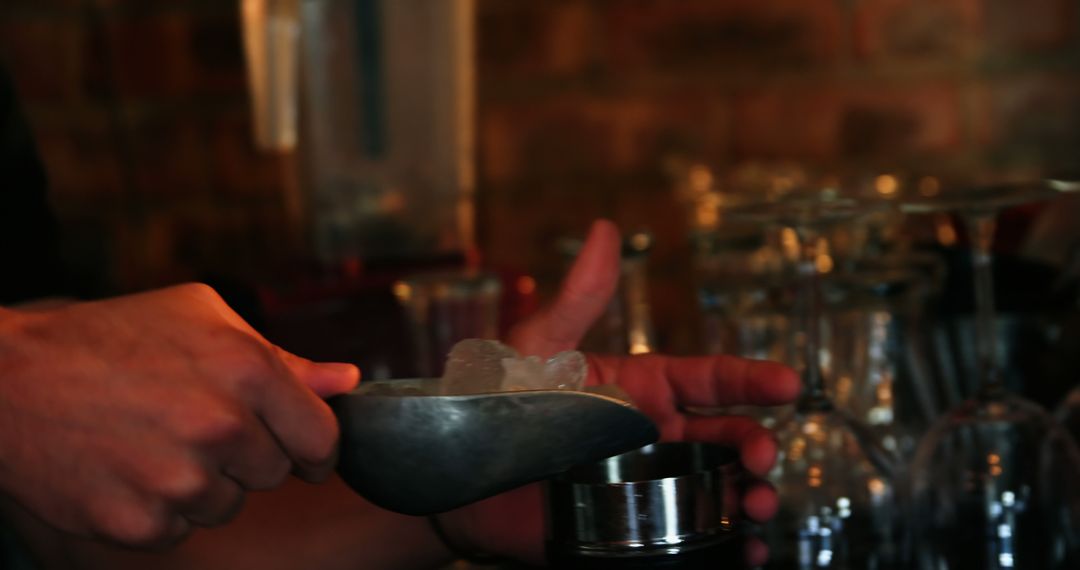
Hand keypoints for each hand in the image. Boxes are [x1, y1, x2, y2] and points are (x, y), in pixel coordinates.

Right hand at [0, 284, 358, 547]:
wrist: (10, 379)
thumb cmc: (112, 337)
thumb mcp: (202, 318)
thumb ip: (284, 357)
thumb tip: (347, 381)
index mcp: (248, 371)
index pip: (323, 440)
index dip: (315, 448)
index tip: (300, 450)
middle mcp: (221, 428)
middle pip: (275, 475)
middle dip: (249, 456)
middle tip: (196, 425)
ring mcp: (179, 481)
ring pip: (228, 506)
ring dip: (204, 484)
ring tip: (154, 441)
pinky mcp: (139, 524)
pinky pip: (179, 531)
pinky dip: (159, 509)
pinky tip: (127, 468)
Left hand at [445, 220, 798, 565]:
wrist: (460, 480)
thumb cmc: (496, 402)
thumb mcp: (538, 347)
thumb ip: (578, 298)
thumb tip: (604, 229)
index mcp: (643, 388)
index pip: (711, 379)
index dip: (753, 380)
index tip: (789, 384)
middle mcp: (656, 435)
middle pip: (727, 437)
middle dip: (756, 443)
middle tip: (760, 457)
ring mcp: (650, 483)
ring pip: (721, 487)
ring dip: (751, 495)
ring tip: (756, 505)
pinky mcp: (637, 528)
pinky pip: (694, 536)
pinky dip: (729, 544)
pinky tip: (745, 550)